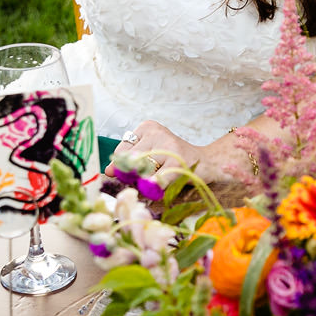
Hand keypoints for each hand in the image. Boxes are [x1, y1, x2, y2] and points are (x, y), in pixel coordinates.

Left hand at [118, 121, 250, 190]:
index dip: (124, 167)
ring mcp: (168, 147)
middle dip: (134, 177)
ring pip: (142, 172)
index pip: (121, 151)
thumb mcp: (150, 154)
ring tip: (156, 181)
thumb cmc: (174, 160)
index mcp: (147, 127)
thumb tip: (108, 171)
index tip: (135, 172)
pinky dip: (155, 189)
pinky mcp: (178, 163)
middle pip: (130, 162)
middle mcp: (157, 133)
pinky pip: (157, 181)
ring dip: (145, 184)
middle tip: (146, 180)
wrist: (207, 162)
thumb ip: (128, 161)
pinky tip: (159, 188)